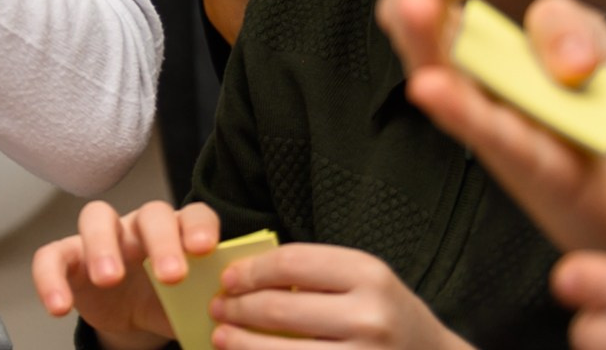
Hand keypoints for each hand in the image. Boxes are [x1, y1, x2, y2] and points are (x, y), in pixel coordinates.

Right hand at [31, 198, 221, 348]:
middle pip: (150, 213)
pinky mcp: (69, 258)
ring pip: (97, 216)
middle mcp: (141, 226)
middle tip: (170, 275)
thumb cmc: (168, 303)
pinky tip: (58, 306)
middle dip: (161, 240)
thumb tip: (235, 315)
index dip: (199, 227)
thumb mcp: (191, 305)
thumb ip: (211, 302)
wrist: (134, 321)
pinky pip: (52, 256)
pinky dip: (50, 279)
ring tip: (109, 279)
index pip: (194, 215)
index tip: (205, 250)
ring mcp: (103, 238)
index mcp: (178, 233)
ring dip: (103, 245)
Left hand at [215, 243, 464, 348]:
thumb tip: (244, 276)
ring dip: (242, 344)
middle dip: (238, 308)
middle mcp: (369, 316)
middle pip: (280, 307)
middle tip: (218, 309)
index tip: (228, 278)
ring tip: (221, 338)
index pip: (291, 263)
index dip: (251, 271)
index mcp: (369, 274)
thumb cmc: (387, 315)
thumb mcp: (364, 281)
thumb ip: (315, 275)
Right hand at [376, 0, 605, 256]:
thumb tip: (541, 37)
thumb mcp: (600, 44)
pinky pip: (489, 136)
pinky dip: (461, 112)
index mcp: (480, 52)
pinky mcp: (531, 169)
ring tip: (419, 4)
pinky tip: (433, 89)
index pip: (428, 0)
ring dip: (423, 38)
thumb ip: (566, 21)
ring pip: (438, 82)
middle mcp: (473, 88)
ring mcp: (494, 129)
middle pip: (416, 34)